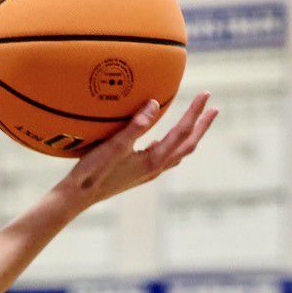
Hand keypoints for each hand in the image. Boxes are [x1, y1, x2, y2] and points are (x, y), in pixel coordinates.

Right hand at [53, 93, 217, 211]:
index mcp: (153, 160)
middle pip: (187, 145)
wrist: (77, 197)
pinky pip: (164, 158)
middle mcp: (155, 168)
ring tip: (196, 124)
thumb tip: (155, 104)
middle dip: (202, 126)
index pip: (181, 132)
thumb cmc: (92, 172)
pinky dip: (173, 146)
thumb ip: (135, 125)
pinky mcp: (138, 174)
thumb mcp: (113, 146)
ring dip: (190, 137)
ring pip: (178, 153)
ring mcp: (148, 173)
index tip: (206, 95)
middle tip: (214, 109)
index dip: (195, 112)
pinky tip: (161, 140)